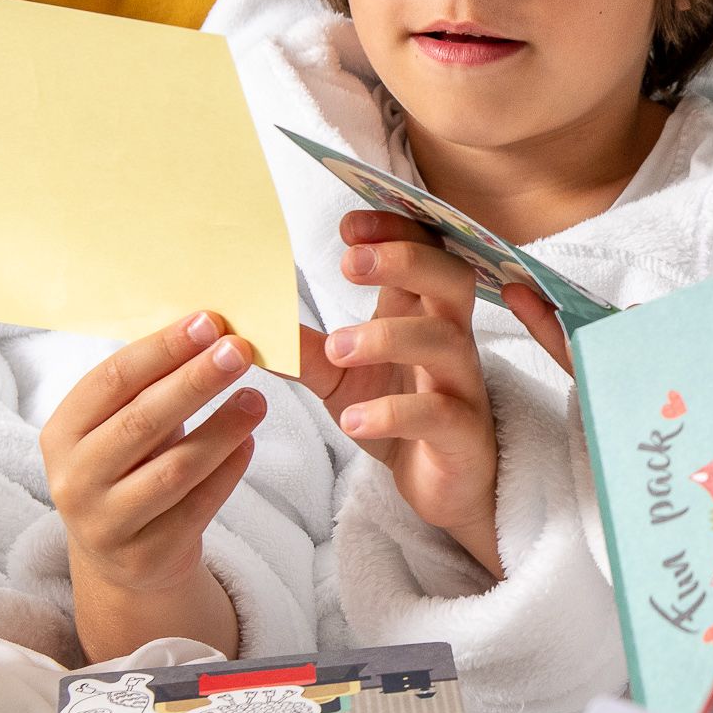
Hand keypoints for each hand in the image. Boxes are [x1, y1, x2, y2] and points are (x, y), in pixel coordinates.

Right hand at [40, 311, 260, 658]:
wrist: (123, 558)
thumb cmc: (128, 468)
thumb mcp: (119, 426)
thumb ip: (149, 384)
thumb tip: (207, 326)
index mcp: (61, 434)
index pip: (111, 380)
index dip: (161, 349)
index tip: (208, 322)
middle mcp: (74, 480)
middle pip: (142, 421)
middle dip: (195, 381)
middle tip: (240, 350)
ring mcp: (107, 523)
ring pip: (175, 468)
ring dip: (222, 428)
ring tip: (257, 398)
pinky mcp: (147, 555)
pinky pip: (198, 506)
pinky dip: (228, 471)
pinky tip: (249, 442)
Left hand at [298, 210, 520, 575]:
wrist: (444, 486)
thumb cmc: (400, 416)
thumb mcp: (342, 378)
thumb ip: (307, 349)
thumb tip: (249, 325)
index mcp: (424, 315)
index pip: (428, 250)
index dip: (396, 230)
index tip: (349, 226)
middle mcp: (450, 340)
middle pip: (452, 279)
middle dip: (405, 260)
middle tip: (348, 265)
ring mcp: (461, 385)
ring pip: (445, 341)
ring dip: (387, 336)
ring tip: (337, 348)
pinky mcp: (462, 434)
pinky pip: (437, 413)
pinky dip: (392, 413)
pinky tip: (353, 419)